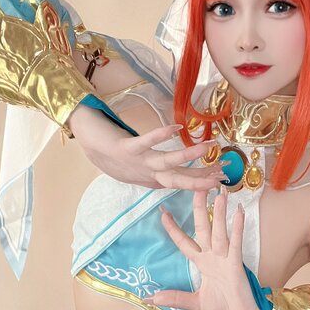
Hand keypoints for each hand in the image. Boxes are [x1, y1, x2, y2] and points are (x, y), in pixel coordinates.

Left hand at [68, 104, 227, 189]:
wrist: (87, 143)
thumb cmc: (114, 154)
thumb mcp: (139, 165)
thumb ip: (158, 167)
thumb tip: (178, 165)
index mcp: (151, 177)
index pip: (181, 180)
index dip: (201, 180)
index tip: (222, 177)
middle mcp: (146, 173)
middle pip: (178, 178)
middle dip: (201, 177)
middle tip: (223, 173)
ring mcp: (137, 161)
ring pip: (167, 162)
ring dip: (188, 156)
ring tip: (208, 147)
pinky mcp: (125, 148)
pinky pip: (145, 141)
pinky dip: (160, 135)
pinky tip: (177, 128)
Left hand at [144, 187, 269, 309]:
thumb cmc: (223, 308)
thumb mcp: (194, 303)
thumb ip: (174, 298)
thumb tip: (149, 298)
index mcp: (202, 263)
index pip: (184, 242)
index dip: (174, 229)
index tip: (163, 214)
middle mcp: (213, 256)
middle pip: (203, 228)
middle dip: (199, 209)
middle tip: (197, 188)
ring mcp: (225, 258)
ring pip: (220, 231)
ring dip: (219, 213)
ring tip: (220, 194)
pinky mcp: (237, 264)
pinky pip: (236, 243)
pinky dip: (237, 228)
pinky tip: (238, 212)